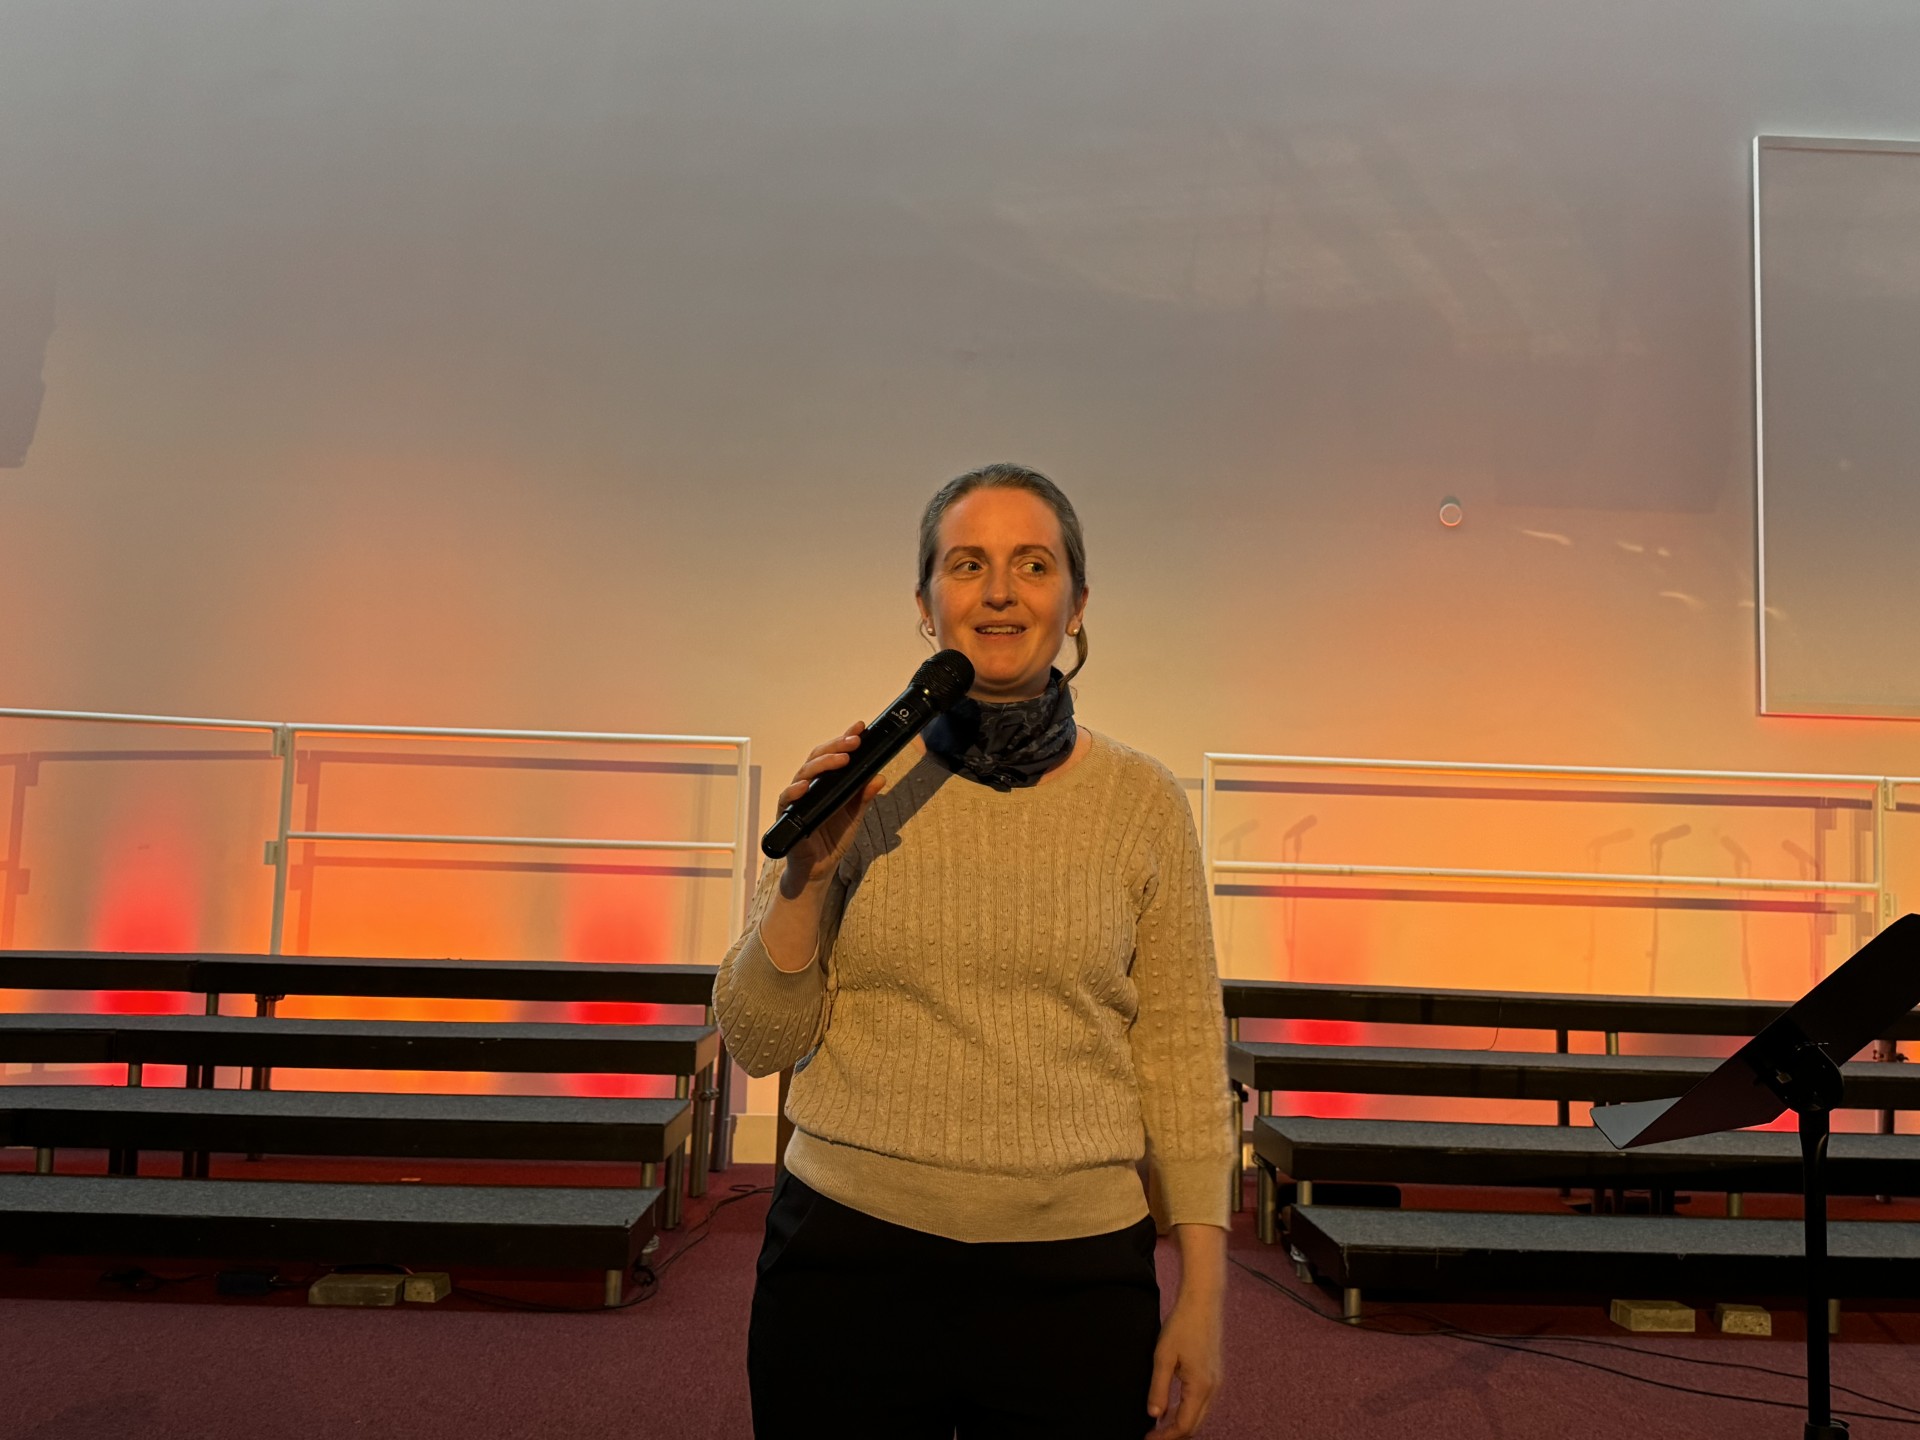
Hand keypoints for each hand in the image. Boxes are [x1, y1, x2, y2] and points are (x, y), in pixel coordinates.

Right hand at [774, 721, 885, 895]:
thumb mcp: (854, 816)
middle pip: (818, 757)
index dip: (844, 738)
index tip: (860, 727)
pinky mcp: (786, 815)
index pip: (834, 754)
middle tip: (855, 740)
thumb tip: (879, 777)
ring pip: (804, 772)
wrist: (818, 869)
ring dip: (823, 764)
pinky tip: (805, 786)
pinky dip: (794, 791)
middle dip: (837, 746)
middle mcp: (809, 786)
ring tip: (842, 759)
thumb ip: (864, 797)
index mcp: (825, 783)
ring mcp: (797, 799)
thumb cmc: (832, 839)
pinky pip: (787, 799)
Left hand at [1147, 1290, 1221, 1436]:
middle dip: (1174, 1435)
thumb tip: (1154, 1415)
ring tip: (1159, 1426)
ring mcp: (1216, 1381)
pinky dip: (1188, 1410)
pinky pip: (1202, 1402)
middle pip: (1195, 1425)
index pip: (1184, 1425)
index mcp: (1200, 1386)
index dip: (1166, 1437)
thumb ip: (1158, 1388)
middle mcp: (1213, 1388)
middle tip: (1152, 1436)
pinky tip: (1172, 1407)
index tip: (1148, 1439)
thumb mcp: (1163, 1357)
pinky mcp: (1214, 1373)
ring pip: (1200, 1414)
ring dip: (1181, 1424)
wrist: (1203, 1302)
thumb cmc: (1182, 1325)